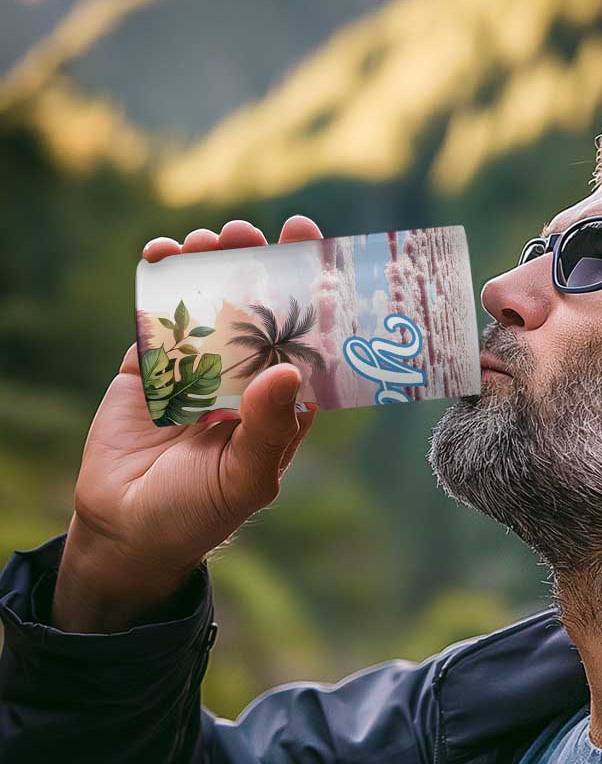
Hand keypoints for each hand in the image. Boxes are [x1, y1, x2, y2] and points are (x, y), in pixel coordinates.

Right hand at [52, 216, 324, 631]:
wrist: (128, 530)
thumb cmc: (201, 512)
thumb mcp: (246, 478)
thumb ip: (268, 428)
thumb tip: (287, 370)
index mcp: (280, 401)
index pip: (303, 338)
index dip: (310, 293)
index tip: (312, 246)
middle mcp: (244, 377)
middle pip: (257, 308)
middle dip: (256, 265)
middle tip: (250, 234)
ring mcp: (197, 367)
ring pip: (208, 303)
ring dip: (209, 265)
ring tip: (208, 240)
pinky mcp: (150, 365)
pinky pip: (157, 316)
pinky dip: (158, 282)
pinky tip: (163, 254)